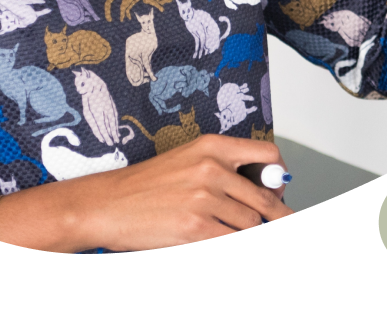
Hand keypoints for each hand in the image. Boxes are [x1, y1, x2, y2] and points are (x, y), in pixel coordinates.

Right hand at [70, 133, 292, 251]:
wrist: (107, 205)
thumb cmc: (143, 187)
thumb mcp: (186, 162)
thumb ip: (223, 171)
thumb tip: (262, 191)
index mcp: (211, 146)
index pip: (267, 155)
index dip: (278, 177)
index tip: (277, 192)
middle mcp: (211, 168)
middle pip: (265, 199)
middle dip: (275, 217)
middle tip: (276, 220)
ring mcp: (204, 199)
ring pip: (251, 225)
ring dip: (245, 231)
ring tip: (224, 228)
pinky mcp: (196, 228)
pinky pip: (232, 239)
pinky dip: (229, 238)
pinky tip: (214, 234)